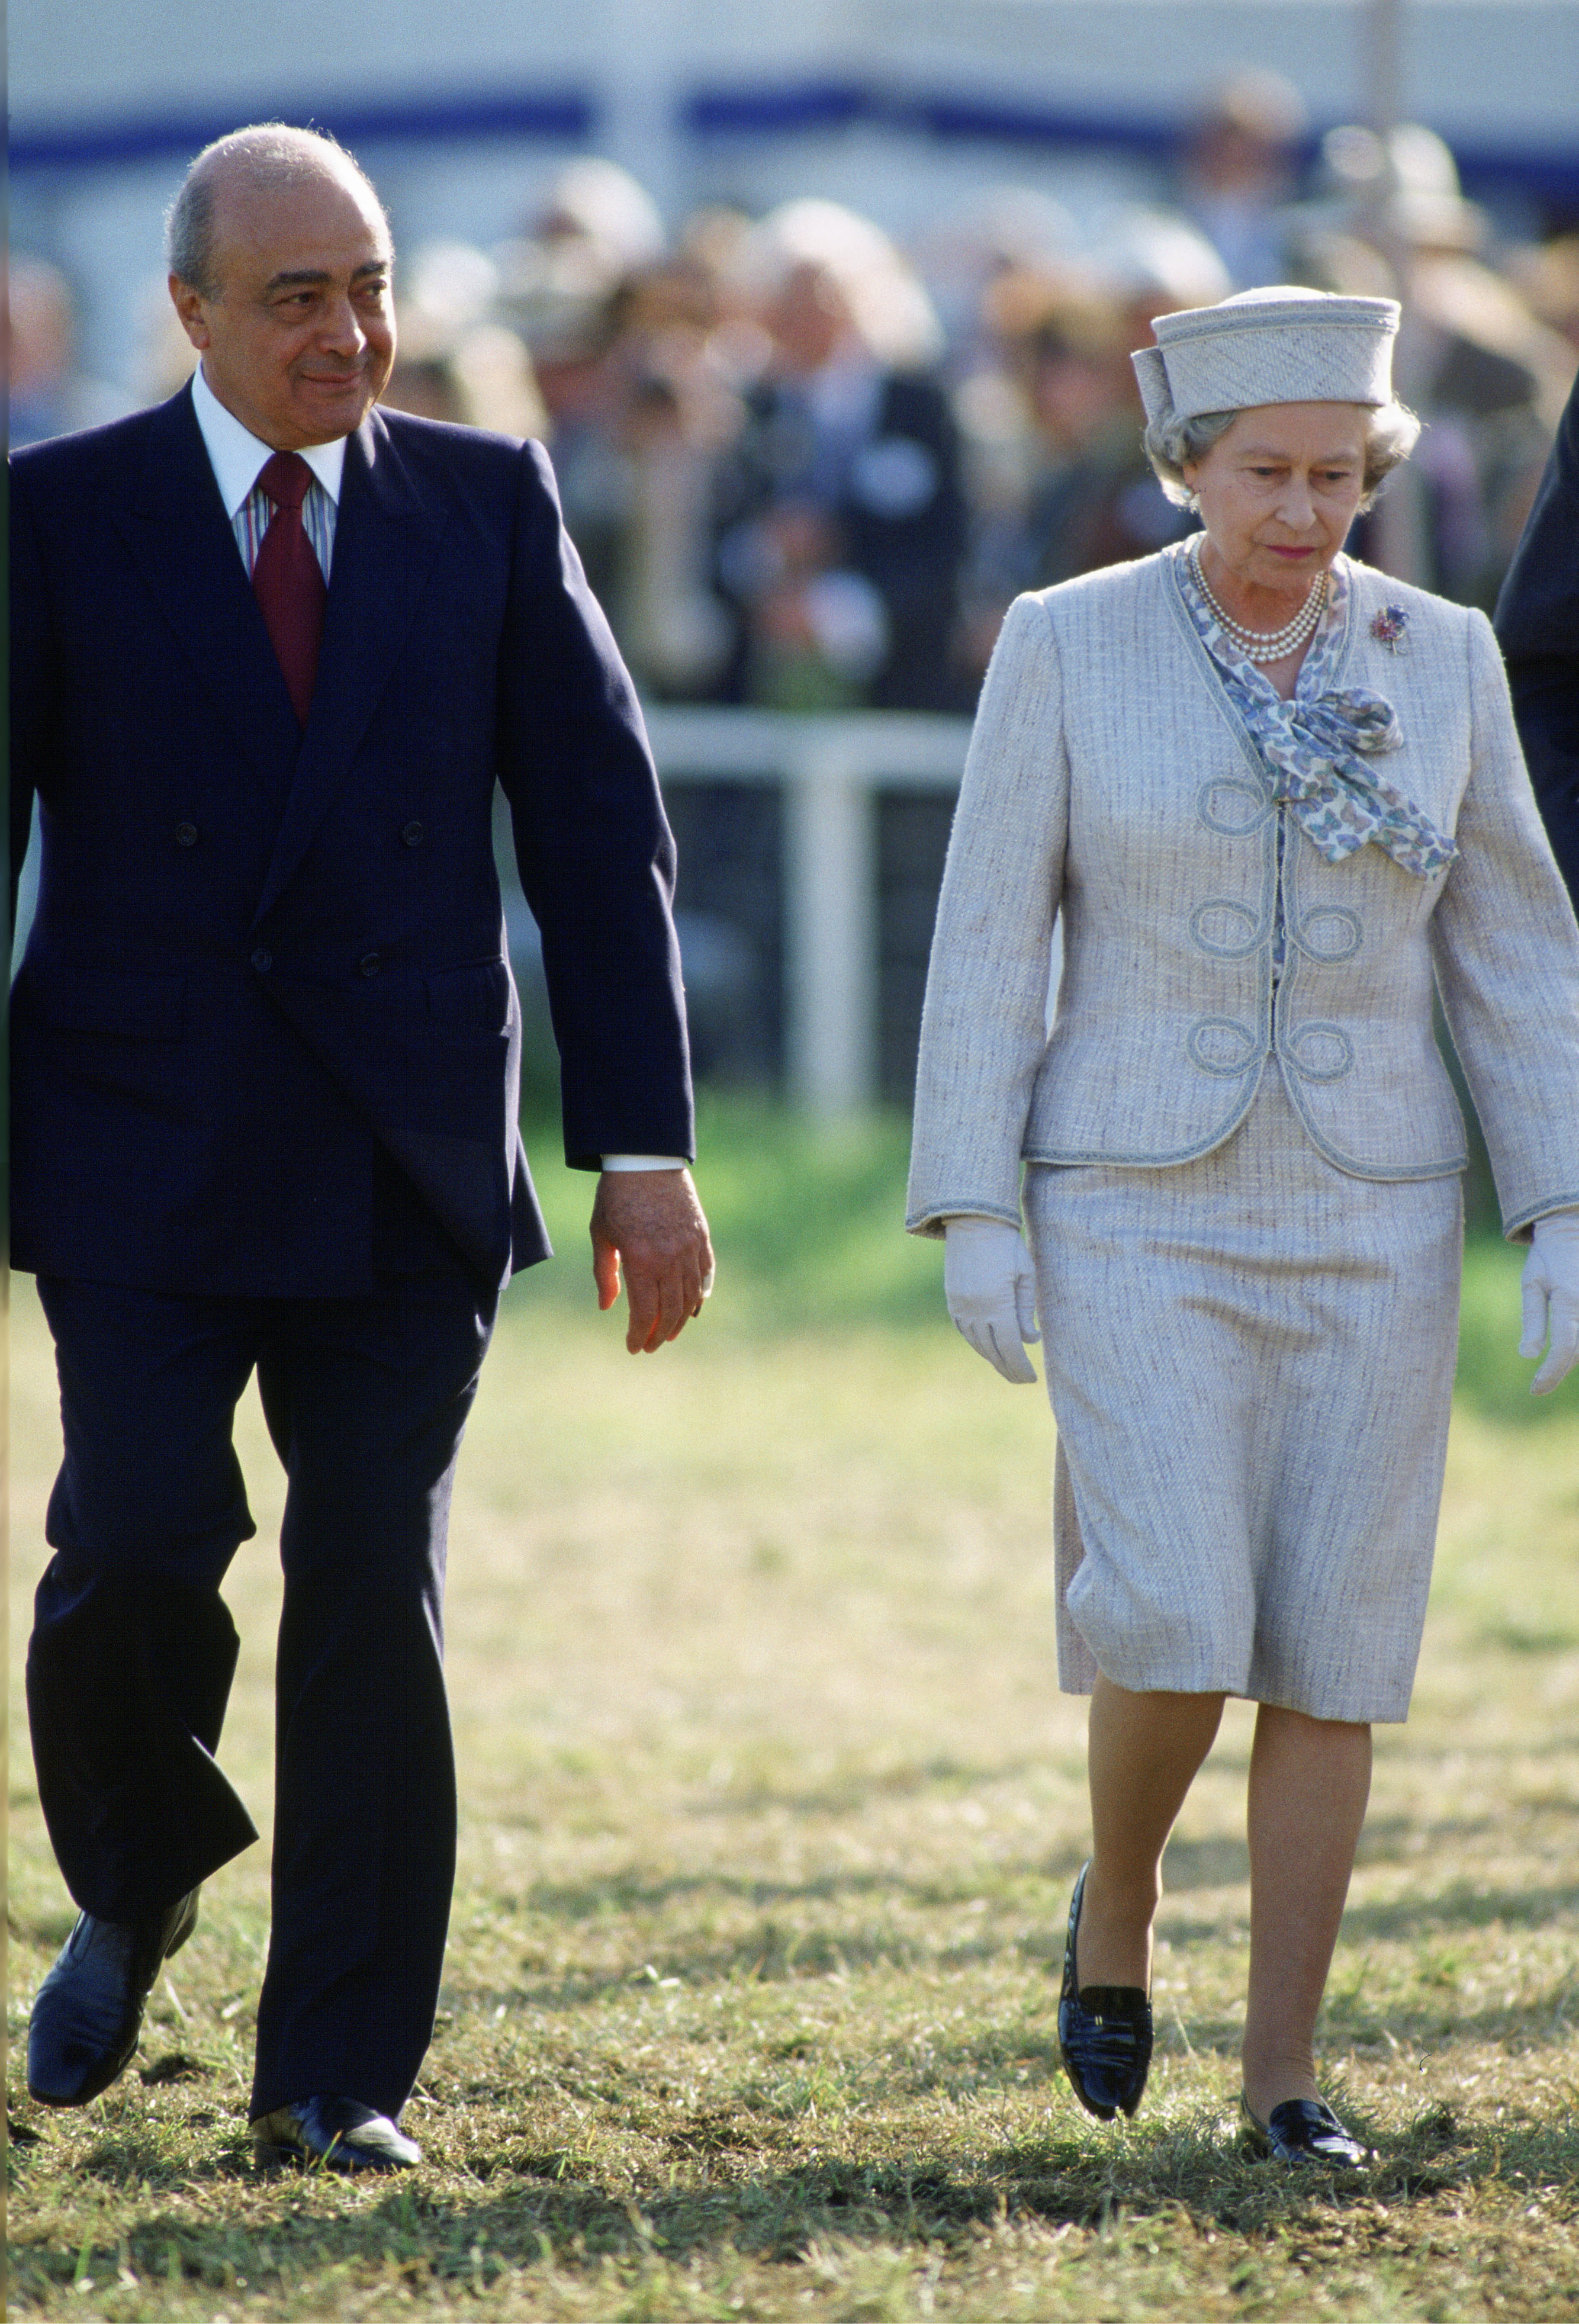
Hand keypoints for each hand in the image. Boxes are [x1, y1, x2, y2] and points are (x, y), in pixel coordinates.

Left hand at [590, 1169, 714, 1353]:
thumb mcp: (601, 1235)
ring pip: (692, 1296)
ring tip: (671, 1333)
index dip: (639, 1335)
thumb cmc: (616, 1197)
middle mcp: (670, 1258)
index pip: (645, 1313)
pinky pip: (706, 1274)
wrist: (646, 1160)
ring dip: (682, 1320)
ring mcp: (689, 1248)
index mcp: (641, 1260)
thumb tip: (607, 1307)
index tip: (633, 1347)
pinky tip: (695, 1307)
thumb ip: (605, 1274)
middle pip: (671, 1311)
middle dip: (660, 1334)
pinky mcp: (701, 1237)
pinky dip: (702, 1294)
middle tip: (651, 1346)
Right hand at [944, 1216, 1039, 1383]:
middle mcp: (974, 1309)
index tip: (1032, 1379)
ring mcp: (960, 1305)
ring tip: (1007, 1368)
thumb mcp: (1025, 1275)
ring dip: (992, 1359)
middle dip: (1008, 1369)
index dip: (1020, 1366)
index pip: (1010, 1346)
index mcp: (996, 1303)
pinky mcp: (952, 1300)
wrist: (973, 1222)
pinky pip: (964, 1331)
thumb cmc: (1007, 1245)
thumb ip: (1026, 1310)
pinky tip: (988, 1348)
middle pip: (992, 1350)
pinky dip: (977, 1343)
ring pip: (976, 1343)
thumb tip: (1030, 1340)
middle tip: (1022, 1380)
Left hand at [1520, 1209, 1578, 1394]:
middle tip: (1540, 1381)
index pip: (1564, 1349)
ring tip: (1555, 1362)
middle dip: (1560, 1368)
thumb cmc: (1547, 1258)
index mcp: (1569, 1301)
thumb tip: (1528, 1355)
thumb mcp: (1532, 1284)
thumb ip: (1533, 1321)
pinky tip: (1568, 1347)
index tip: (1535, 1390)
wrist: (1572, 1232)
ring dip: (1573, 1356)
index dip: (1551, 1374)